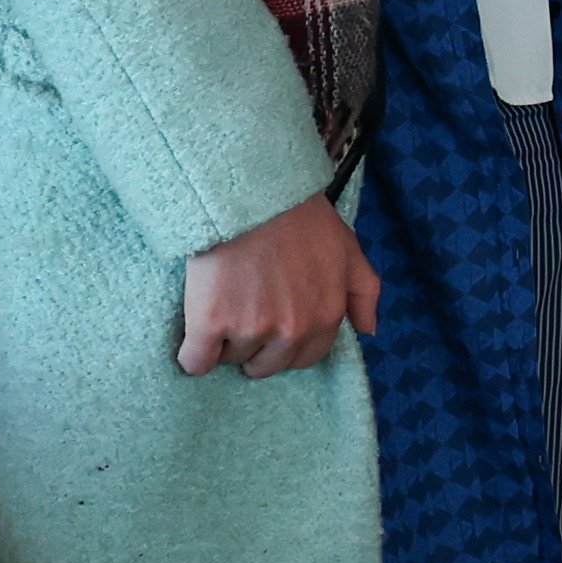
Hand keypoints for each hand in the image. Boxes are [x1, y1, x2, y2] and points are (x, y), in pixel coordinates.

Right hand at [178, 191, 379, 373]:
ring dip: (224, 343)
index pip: (304, 357)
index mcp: (326, 317)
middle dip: (255, 347)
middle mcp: (292, 331)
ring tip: (221, 306)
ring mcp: (251, 329)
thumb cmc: (300, 219)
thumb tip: (369, 330)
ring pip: (231, 359)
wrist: (252, 198)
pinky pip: (196, 362)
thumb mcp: (348, 250)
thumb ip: (364, 292)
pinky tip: (193, 338)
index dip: (284, 344)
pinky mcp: (211, 325)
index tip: (270, 325)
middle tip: (242, 315)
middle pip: (266, 364)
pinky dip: (192, 356)